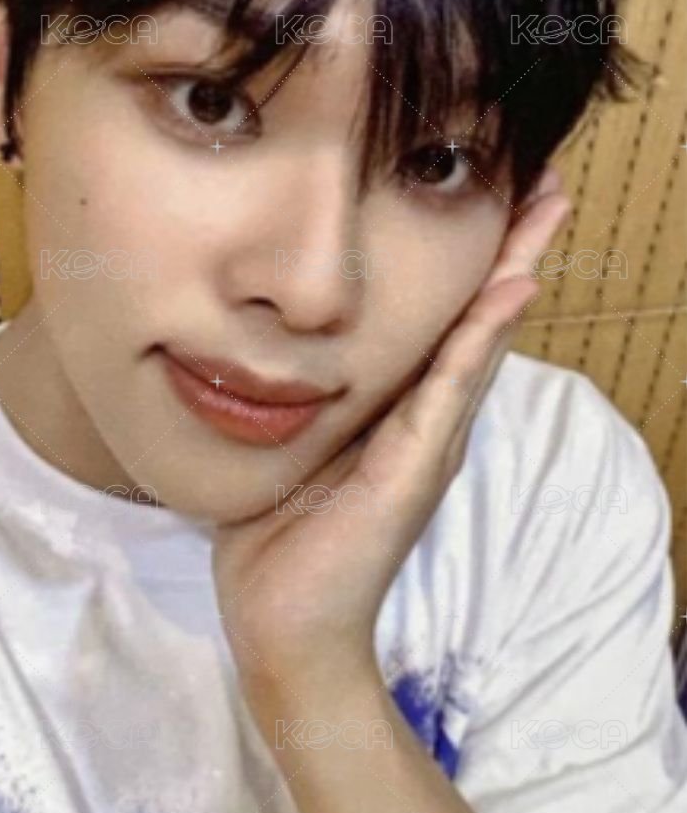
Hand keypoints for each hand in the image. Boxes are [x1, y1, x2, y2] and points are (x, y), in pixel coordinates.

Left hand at [212, 170, 571, 706]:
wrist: (283, 629)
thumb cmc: (278, 543)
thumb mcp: (288, 448)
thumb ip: (296, 400)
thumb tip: (264, 348)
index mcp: (395, 413)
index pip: (442, 322)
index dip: (471, 261)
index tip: (493, 195)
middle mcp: (424, 423)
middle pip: (478, 321)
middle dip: (511, 249)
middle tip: (548, 183)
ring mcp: (427, 447)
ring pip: (479, 344)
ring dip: (512, 274)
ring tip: (545, 212)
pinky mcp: (412, 472)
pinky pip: (448, 393)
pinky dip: (480, 342)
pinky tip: (509, 293)